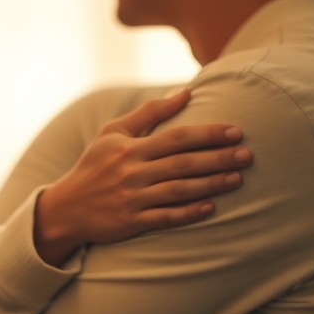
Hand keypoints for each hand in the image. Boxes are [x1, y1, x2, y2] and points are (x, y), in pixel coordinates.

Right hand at [34, 88, 251, 266]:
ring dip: (210, 184)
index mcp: (131, 147)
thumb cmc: (95, 164)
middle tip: (247, 155)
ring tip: (238, 179)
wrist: (67, 207)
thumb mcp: (114, 132)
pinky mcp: (132, 222)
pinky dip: (188, 213)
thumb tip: (187, 92)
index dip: (208, 134)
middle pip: (183, 163)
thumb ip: (150, 112)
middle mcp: (133, 171)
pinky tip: (211, 208)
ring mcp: (133, 198)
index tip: (235, 131)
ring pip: (178, 190)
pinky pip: (165, 218)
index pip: (177, 137)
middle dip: (218, 158)